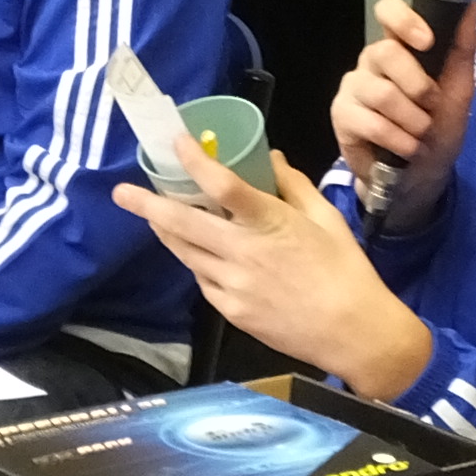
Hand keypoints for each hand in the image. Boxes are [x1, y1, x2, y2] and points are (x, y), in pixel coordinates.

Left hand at [112, 143, 436, 397]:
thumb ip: (293, 186)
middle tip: (121, 192)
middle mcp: (244, 253)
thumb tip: (271, 158)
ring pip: (186, 254)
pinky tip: (198, 254)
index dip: (195, 162)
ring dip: (166, 233)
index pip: (223, 187)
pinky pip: (203, 280)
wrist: (353, 333)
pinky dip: (196, 262)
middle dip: (148, 206)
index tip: (177, 143)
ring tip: (153, 217)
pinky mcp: (231, 312)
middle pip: (183, 224)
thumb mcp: (326, 218)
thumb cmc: (346, 270)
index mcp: (271, 224)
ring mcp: (233, 286)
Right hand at [329, 0, 475, 227]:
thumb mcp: (460, 91)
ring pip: (381, 93)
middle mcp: (371, 61)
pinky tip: (407, 149)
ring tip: (420, 135)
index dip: (403, 20)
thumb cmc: (439, 130)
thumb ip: (462, 49)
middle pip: (385, 52)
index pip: (388, 12)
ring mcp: (353, 87)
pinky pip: (370, 123)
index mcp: (400, 47)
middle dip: (418, 85)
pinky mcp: (342, 116)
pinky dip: (398, 140)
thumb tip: (471, 6)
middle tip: (431, 106)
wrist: (420, 177)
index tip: (427, 42)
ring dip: (412, 121)